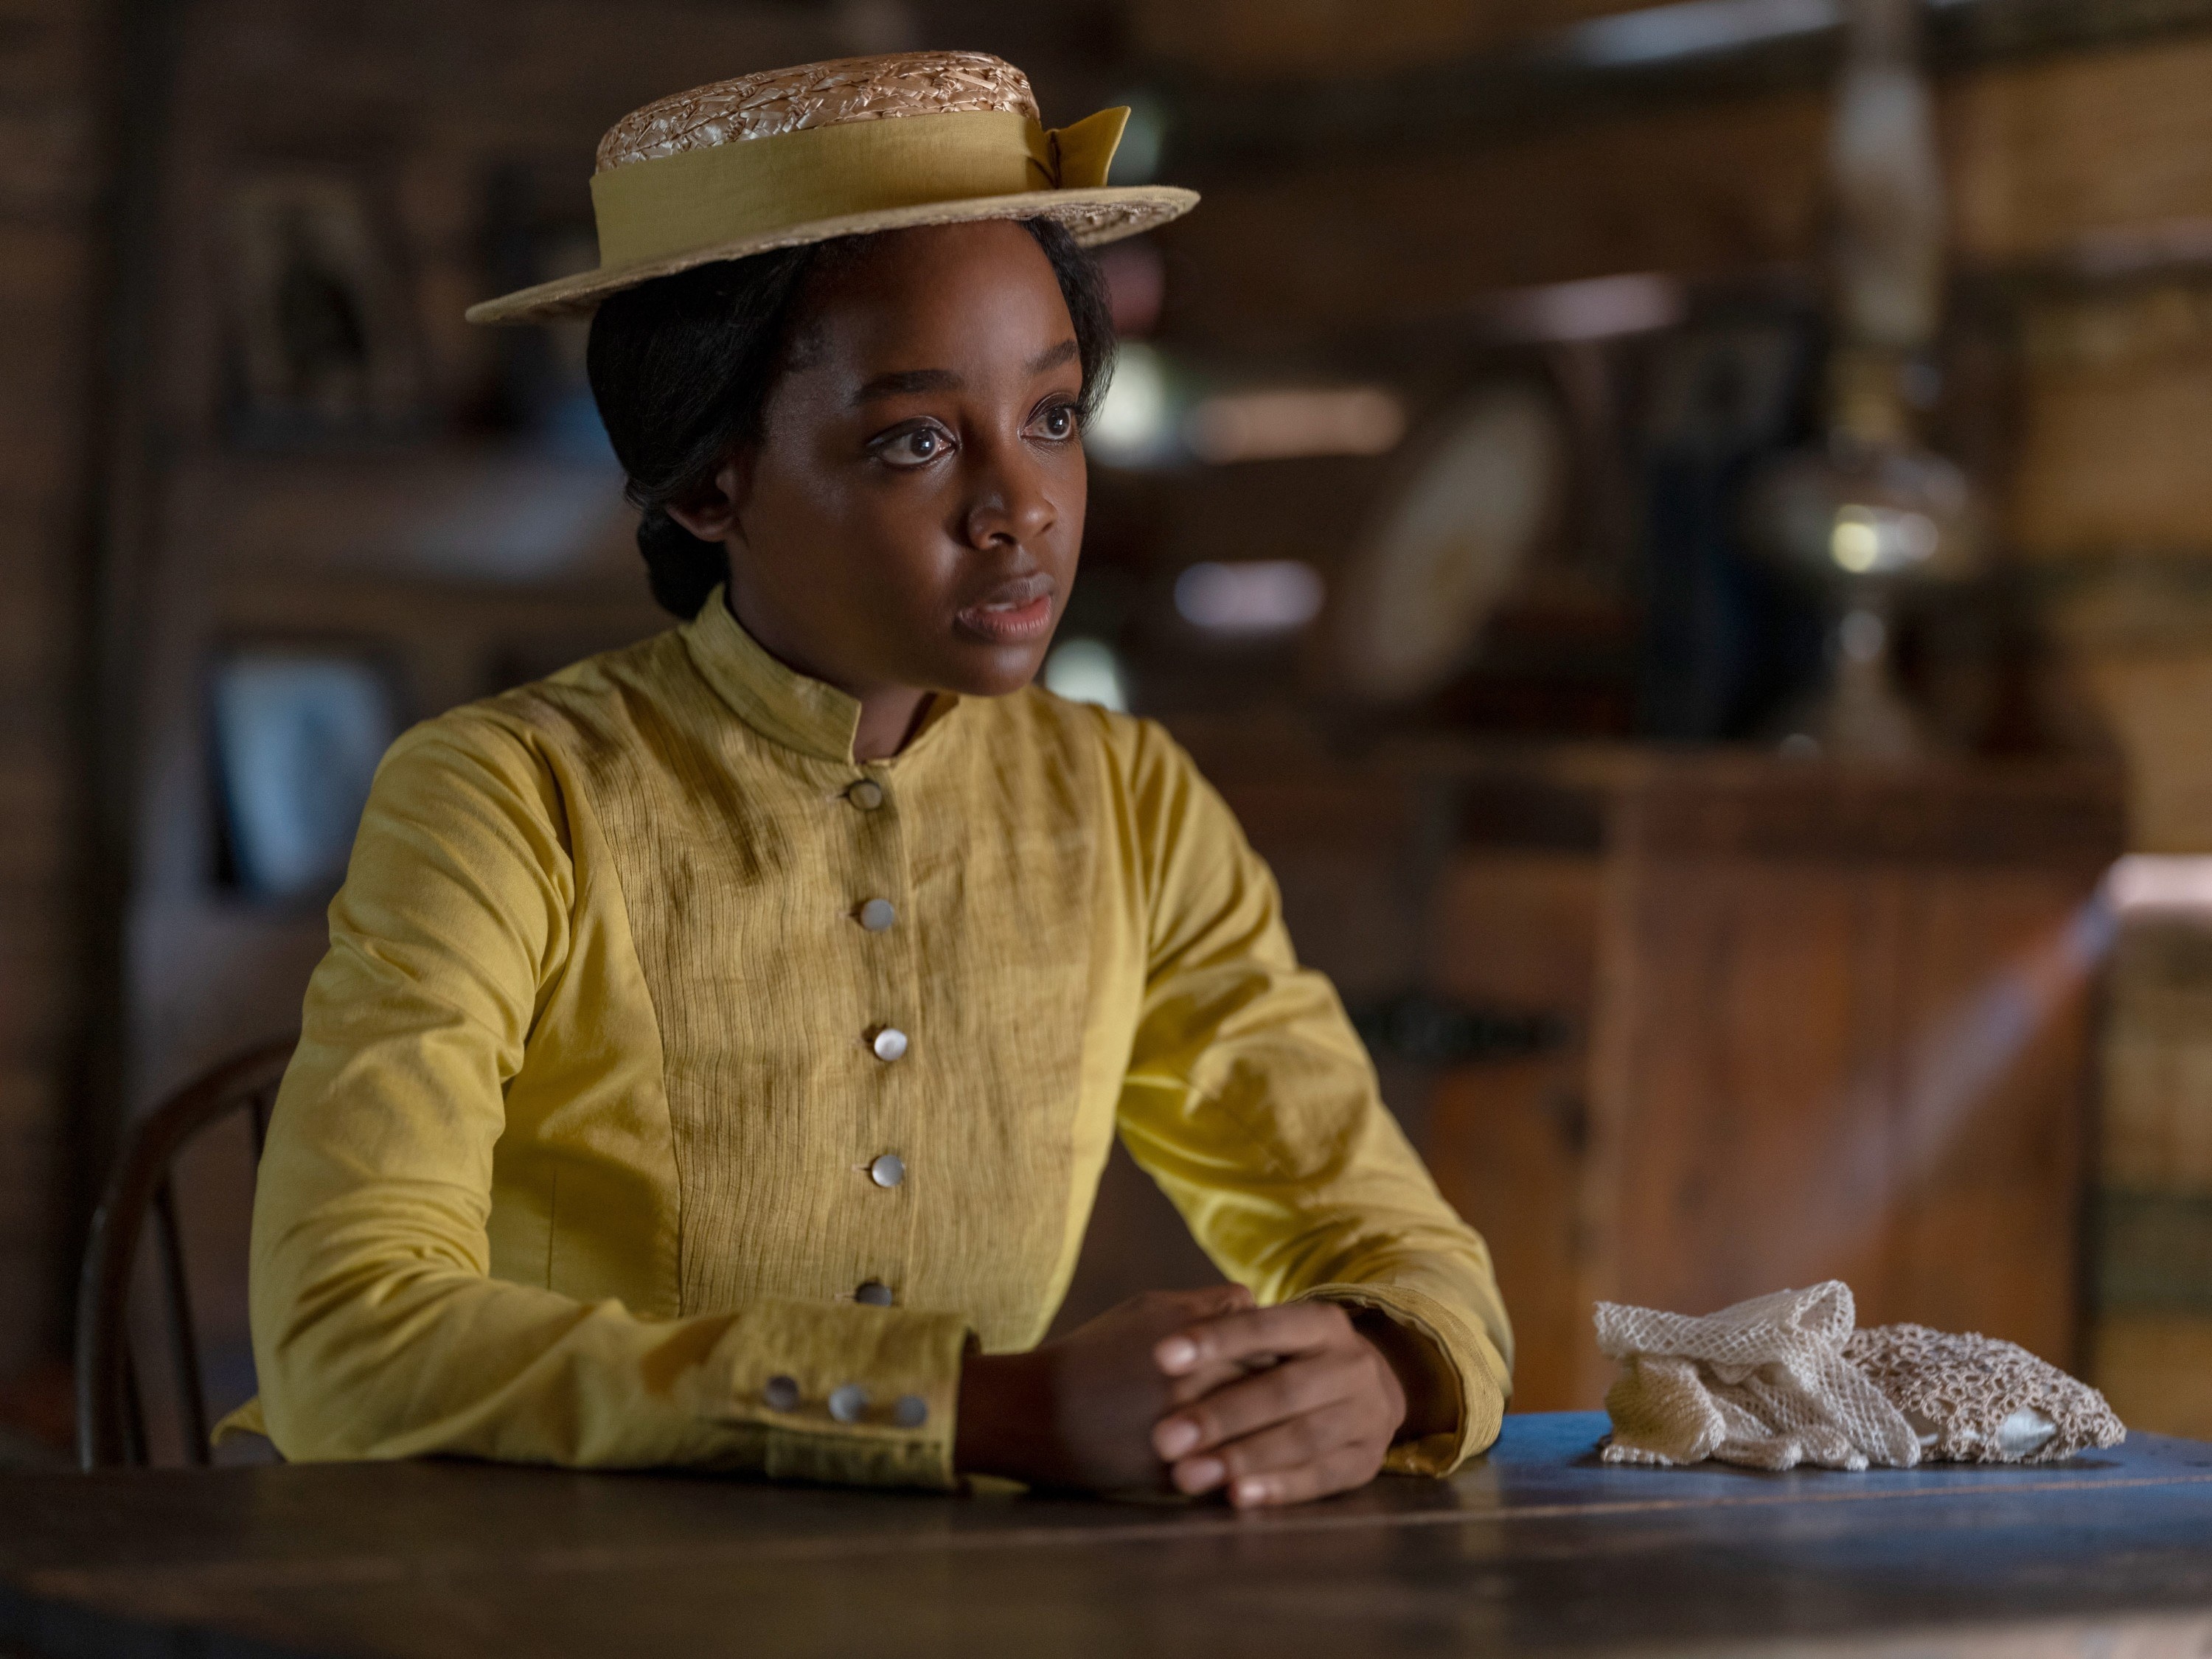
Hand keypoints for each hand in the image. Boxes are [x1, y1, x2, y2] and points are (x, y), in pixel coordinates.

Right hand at [954, 1285, 1259, 1490]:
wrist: (1035, 1412)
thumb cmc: (1094, 1353)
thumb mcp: (1148, 1308)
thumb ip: (1205, 1305)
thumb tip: (1253, 1303)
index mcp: (1195, 1336)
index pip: (1272, 1342)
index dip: (1284, 1352)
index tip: (1287, 1359)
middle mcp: (1196, 1380)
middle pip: (1273, 1388)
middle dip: (1284, 1394)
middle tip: (1292, 1398)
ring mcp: (1187, 1431)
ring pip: (1258, 1436)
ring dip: (1270, 1436)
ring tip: (1276, 1435)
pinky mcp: (1175, 1474)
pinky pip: (1230, 1475)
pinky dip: (1243, 1472)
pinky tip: (1247, 1468)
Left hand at [1149, 1300, 1411, 1508]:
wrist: (1363, 1393)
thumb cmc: (1292, 1361)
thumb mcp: (1273, 1336)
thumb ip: (1231, 1333)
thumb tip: (1175, 1345)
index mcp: (1323, 1323)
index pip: (1266, 1327)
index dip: (1215, 1340)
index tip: (1161, 1357)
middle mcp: (1352, 1365)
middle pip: (1283, 1390)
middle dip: (1221, 1415)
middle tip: (1165, 1437)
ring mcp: (1366, 1415)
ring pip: (1302, 1438)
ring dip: (1242, 1458)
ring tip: (1188, 1474)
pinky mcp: (1366, 1461)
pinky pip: (1321, 1478)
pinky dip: (1278, 1487)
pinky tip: (1235, 1496)